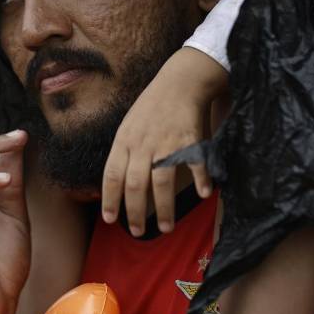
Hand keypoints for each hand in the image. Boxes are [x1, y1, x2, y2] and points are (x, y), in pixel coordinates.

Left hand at [101, 48, 225, 235]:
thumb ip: (123, 153)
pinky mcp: (190, 140)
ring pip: (162, 182)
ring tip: (165, 227)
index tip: (110, 220)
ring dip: (164, 208)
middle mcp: (143, 144)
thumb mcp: (128, 126)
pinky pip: (195, 164)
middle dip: (135, 213)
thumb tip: (115, 183)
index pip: (112, 176)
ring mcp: (167, 143)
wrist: (179, 82)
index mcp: (124, 141)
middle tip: (137, 232)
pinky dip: (200, 180)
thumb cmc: (152, 107)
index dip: (110, 200)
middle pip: (136, 185)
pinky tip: (202, 194)